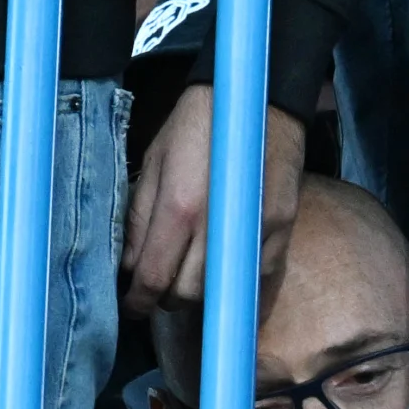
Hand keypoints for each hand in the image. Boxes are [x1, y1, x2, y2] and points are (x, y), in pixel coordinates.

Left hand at [124, 88, 303, 316]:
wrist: (256, 101)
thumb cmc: (197, 127)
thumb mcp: (155, 162)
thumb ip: (138, 218)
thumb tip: (127, 266)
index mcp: (179, 207)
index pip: (153, 277)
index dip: (136, 301)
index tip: (129, 306)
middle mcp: (216, 228)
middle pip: (186, 296)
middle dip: (164, 299)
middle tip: (155, 288)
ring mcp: (254, 234)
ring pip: (220, 296)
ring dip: (198, 299)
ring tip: (185, 281)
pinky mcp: (281, 234)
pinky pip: (257, 285)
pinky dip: (236, 293)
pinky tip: (222, 285)